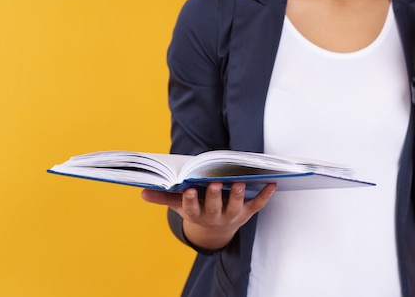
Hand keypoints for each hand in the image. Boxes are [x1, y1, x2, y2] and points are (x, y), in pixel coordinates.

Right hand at [141, 182, 275, 249]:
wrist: (215, 232)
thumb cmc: (196, 209)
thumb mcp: (179, 206)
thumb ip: (163, 197)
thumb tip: (142, 192)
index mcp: (196, 214)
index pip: (191, 209)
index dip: (190, 200)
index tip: (188, 190)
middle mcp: (214, 217)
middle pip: (214, 208)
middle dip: (214, 196)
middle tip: (215, 183)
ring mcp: (232, 216)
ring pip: (236, 207)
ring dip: (238, 196)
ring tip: (240, 182)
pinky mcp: (247, 213)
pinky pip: (257, 205)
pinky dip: (265, 196)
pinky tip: (272, 184)